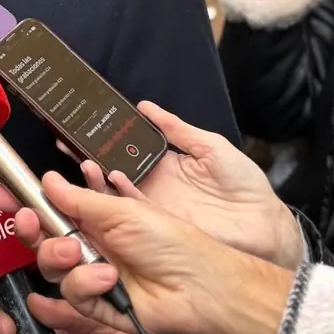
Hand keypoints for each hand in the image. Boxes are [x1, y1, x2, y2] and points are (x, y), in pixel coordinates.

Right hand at [2, 174, 293, 333]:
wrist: (199, 283)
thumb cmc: (172, 241)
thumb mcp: (123, 210)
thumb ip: (80, 199)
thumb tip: (48, 180)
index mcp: (95, 218)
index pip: (51, 208)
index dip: (26, 202)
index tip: (4, 195)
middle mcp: (90, 245)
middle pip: (41, 238)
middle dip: (29, 228)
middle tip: (28, 220)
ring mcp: (92, 274)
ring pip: (51, 267)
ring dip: (60, 257)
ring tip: (81, 254)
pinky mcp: (97, 304)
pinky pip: (72, 295)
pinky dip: (85, 285)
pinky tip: (107, 278)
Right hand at [86, 102, 302, 269]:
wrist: (264, 225)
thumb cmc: (244, 185)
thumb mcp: (210, 147)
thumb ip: (178, 129)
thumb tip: (146, 106)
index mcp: (163, 165)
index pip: (125, 150)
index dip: (104, 140)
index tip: (83, 127)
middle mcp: (152, 186)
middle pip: (111, 171)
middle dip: (89, 158)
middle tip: (69, 143)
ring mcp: (152, 207)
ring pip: (113, 193)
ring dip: (97, 178)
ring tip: (85, 162)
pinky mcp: (157, 226)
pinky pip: (131, 211)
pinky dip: (117, 198)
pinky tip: (110, 181)